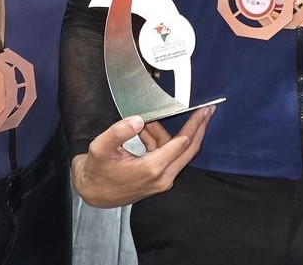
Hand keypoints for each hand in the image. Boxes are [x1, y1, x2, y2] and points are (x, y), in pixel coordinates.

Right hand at [71, 107, 214, 207]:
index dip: (195, 125)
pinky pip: (166, 154)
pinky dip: (158, 140)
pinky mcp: (159, 180)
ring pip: (176, 150)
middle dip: (199, 128)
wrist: (93, 192)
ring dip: (164, 132)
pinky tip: (143, 130)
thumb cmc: (97, 169)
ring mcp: (162, 180)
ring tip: (144, 122)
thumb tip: (138, 119)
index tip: (205, 110)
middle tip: (209, 110)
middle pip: (189, 149)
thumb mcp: (100, 147)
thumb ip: (118, 132)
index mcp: (152, 168)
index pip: (182, 143)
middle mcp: (162, 177)